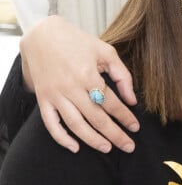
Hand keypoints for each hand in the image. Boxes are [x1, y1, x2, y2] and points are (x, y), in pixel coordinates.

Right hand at [20, 16, 139, 152]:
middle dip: (114, 134)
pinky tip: (75, 148)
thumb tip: (132, 100)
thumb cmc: (77, 41)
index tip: (135, 127)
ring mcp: (55, 95)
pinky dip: (62, 139)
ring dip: (93, 140)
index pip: (111, 103)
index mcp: (88, 74)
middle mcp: (71, 87)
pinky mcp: (43, 99)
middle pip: (96, 118)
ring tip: (107, 149)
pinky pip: (51, 124)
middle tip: (128, 146)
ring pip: (76, 125)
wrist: (42, 35)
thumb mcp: (105, 51)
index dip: (125, 117)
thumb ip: (121, 75)